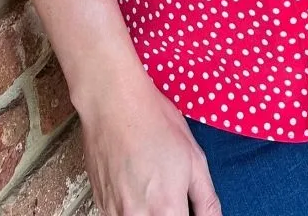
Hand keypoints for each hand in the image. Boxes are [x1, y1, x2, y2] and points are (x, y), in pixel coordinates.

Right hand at [77, 67, 221, 214]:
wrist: (113, 103)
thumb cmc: (155, 122)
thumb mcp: (194, 158)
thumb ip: (207, 200)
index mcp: (167, 209)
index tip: (187, 207)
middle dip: (170, 213)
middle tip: (173, 196)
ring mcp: (114, 213)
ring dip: (150, 212)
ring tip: (153, 185)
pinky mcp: (101, 204)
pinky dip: (132, 208)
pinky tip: (136, 184)